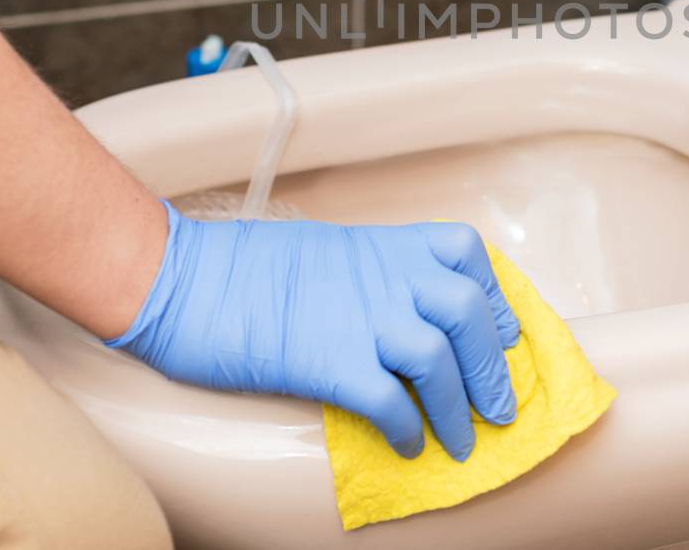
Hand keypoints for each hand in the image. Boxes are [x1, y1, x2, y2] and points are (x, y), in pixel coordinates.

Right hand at [109, 203, 521, 459]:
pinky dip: (407, 428)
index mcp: (383, 245)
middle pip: (468, 313)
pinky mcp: (329, 362)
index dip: (496, 300)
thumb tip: (403, 317)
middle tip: (499, 406)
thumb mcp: (325, 252)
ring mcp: (360, 318)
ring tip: (462, 441)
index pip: (466, 257)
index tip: (505, 334)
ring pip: (440, 361)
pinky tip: (408, 444)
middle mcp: (383, 276)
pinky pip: (390, 402)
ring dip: (459, 408)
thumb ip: (373, 277)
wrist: (182, 278)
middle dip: (493, 366)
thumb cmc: (240, 268)